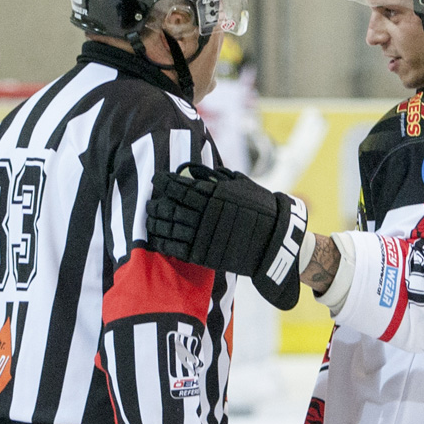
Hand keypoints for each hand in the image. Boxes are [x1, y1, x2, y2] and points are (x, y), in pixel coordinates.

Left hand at [146, 163, 306, 309]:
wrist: (274, 240)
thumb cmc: (260, 209)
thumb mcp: (242, 185)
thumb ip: (218, 177)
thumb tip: (195, 169)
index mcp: (214, 194)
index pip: (181, 186)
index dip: (165, 182)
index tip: (156, 179)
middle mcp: (206, 213)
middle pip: (172, 207)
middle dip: (157, 204)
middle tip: (150, 203)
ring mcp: (203, 234)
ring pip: (170, 228)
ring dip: (156, 224)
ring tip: (150, 221)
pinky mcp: (204, 254)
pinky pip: (177, 248)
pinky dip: (164, 243)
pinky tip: (157, 239)